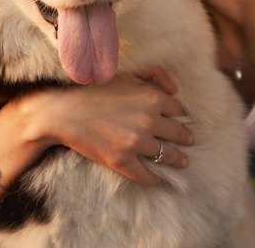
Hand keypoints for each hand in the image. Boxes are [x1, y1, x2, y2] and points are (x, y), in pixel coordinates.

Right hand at [15, 67, 193, 186]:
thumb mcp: (128, 75)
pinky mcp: (122, 161)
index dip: (180, 115)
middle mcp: (149, 120)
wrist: (65, 112)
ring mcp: (136, 143)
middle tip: (189, 142)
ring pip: (167, 155)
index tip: (182, 121)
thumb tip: (175, 91)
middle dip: (185, 138)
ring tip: (181, 161)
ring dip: (177, 159)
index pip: (178, 110)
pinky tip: (156, 178)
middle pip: (177, 133)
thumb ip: (155, 77)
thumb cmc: (96, 90)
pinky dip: (153, 178)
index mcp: (152, 97)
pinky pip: (146, 175)